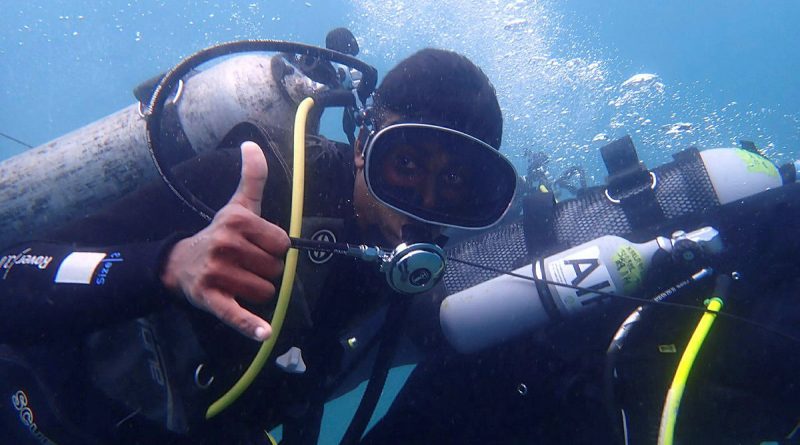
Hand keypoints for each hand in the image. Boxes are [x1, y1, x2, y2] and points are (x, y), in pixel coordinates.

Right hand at [160, 141, 289, 340]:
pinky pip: (237, 313)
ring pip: (265, 291)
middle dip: (265, 270)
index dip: (273, 248)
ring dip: (257, 291)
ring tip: (237, 280)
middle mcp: (226, 244)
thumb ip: (252, 177)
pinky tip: (264, 332)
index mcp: (237, 221)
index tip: (256, 246)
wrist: (180, 263)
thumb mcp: (238, 205)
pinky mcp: (211, 299)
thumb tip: (252, 143)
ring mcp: (217, 273)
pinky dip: (250, 325)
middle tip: (244, 264)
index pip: (282, 244)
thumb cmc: (220, 234)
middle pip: (275, 269)